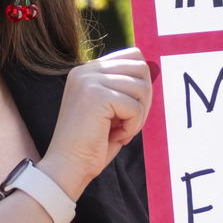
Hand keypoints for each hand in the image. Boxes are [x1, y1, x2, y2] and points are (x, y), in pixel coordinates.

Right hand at [40, 47, 152, 198]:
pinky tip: (116, 137)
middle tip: (131, 122)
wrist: (67, 166)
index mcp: (87, 71)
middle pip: (140, 67)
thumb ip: (125, 88)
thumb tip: (154, 70)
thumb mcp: (110, 109)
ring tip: (122, 131)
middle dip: (144, 99)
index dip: (142, 83)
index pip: (132, 56)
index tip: (131, 110)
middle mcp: (85, 71)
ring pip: (141, 88)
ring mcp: (89, 81)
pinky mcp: (96, 96)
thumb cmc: (92, 144)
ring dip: (139, 116)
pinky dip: (132, 127)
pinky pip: (135, 107)